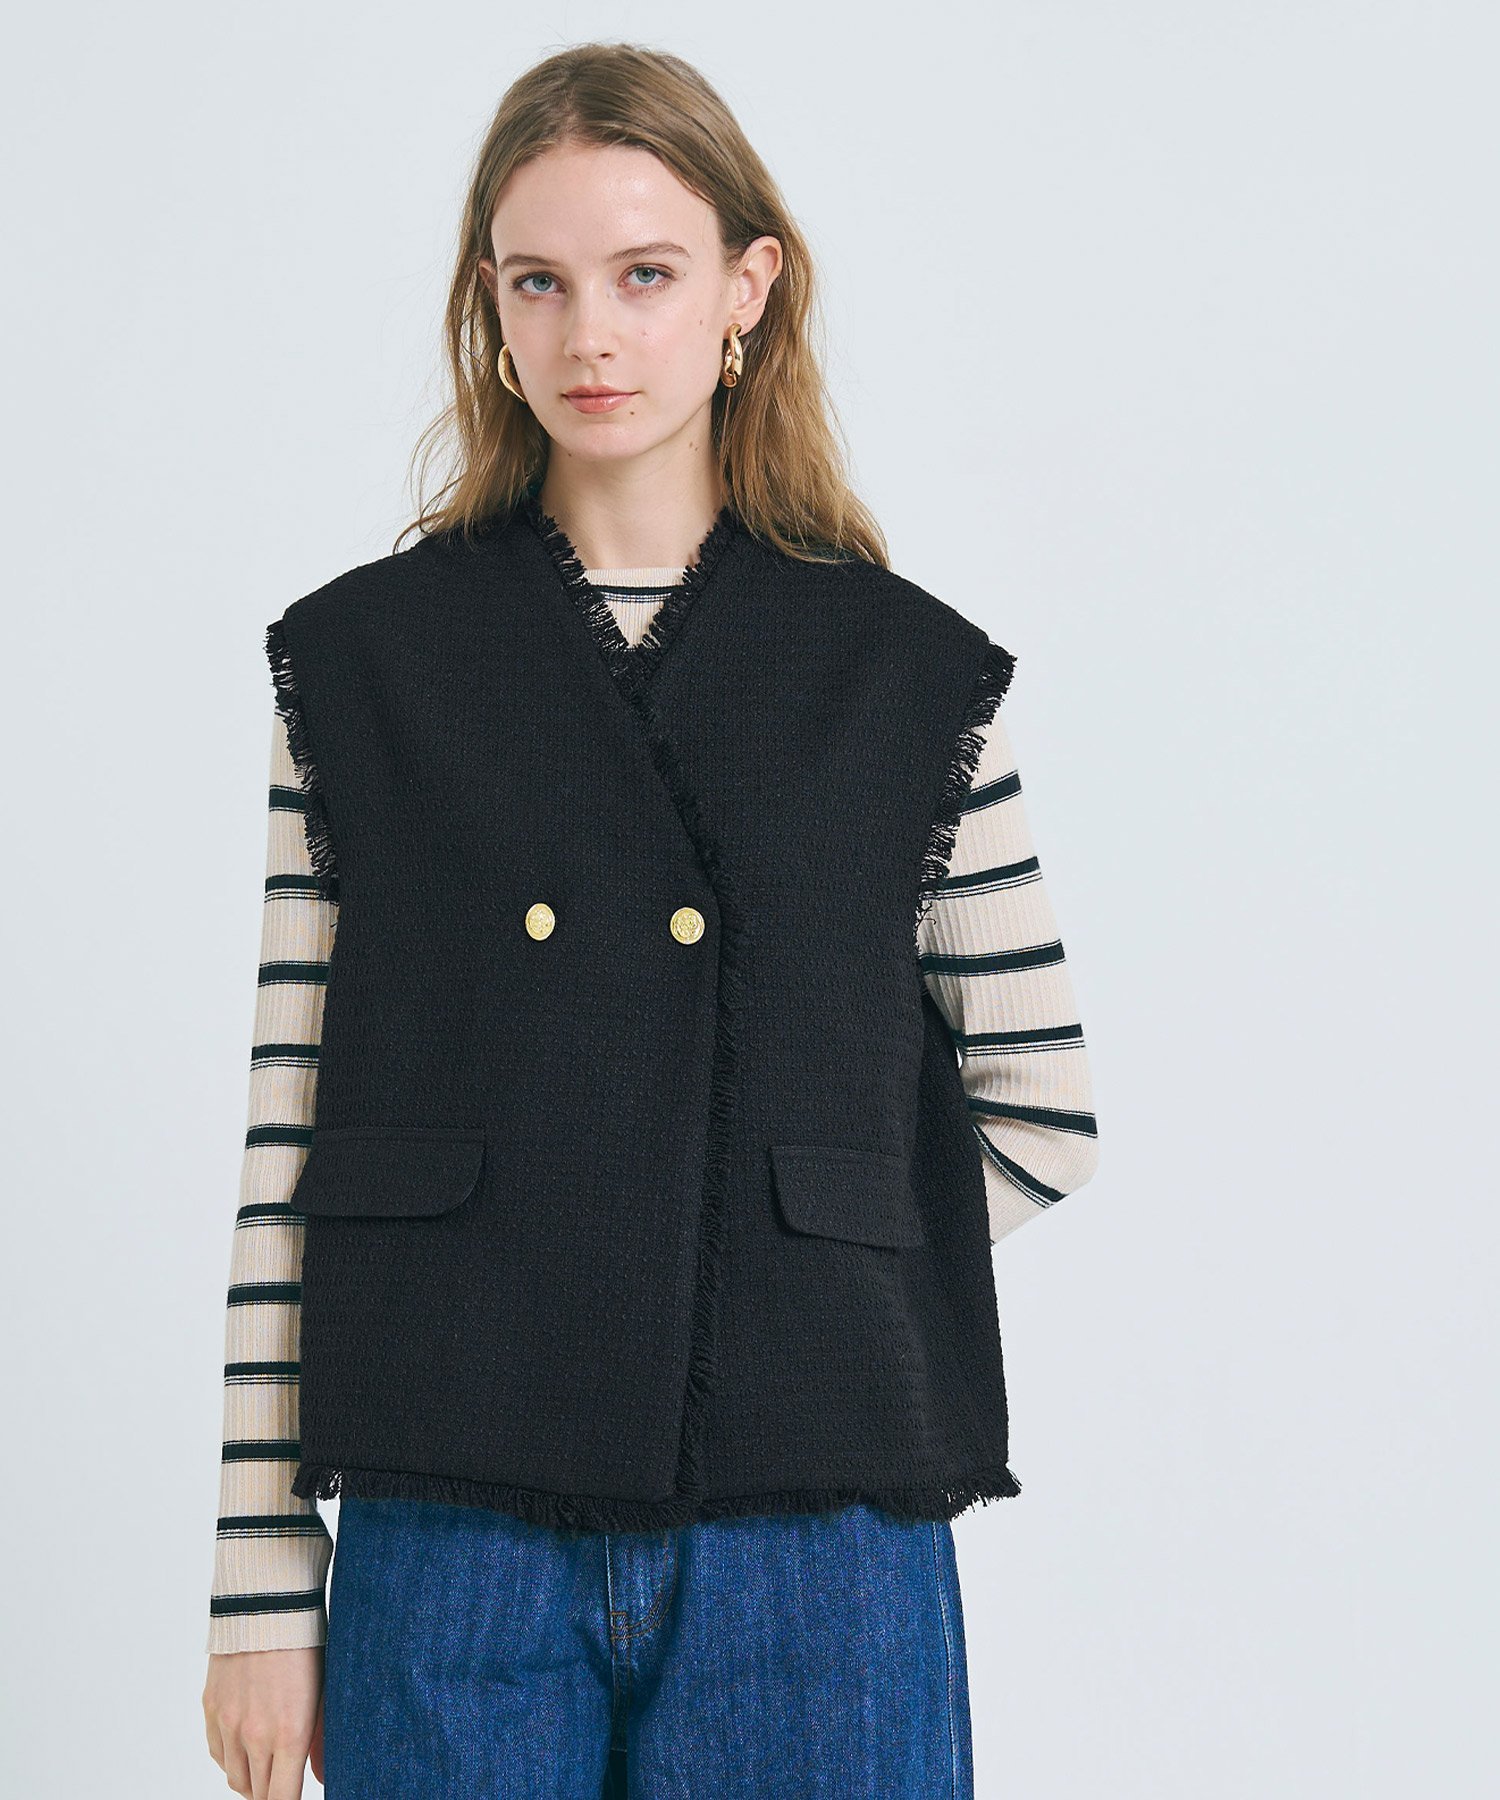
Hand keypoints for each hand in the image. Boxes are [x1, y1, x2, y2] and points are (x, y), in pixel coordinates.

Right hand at [203, 1645, 324, 1797]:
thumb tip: (322, 1779)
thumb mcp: (324, 1692)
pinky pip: (218, 1754)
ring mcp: (228, 1724)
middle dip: (272, 1792)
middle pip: (257, 1794)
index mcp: (289, 1734)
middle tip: (285, 1781)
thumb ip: (322, 1742)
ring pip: (236, 1779)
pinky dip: (232, 1759)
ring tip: (269, 1767)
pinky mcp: (211, 1709)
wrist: (268, 1603)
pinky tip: (247, 1747)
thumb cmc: (306, 1645)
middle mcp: (254, 1735)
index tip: (292, 1797)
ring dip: (252, 1780)